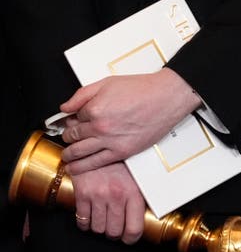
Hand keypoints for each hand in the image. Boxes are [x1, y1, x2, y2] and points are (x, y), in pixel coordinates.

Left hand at [60, 68, 200, 172]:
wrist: (165, 98)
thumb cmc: (141, 89)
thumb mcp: (107, 83)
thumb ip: (82, 94)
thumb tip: (64, 107)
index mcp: (95, 107)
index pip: (72, 118)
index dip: (70, 119)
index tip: (69, 121)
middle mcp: (99, 126)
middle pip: (72, 136)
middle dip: (67, 137)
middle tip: (67, 137)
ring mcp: (110, 141)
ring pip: (79, 153)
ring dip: (69, 155)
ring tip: (66, 156)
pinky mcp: (121, 152)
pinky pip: (94, 164)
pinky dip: (80, 168)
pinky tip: (74, 168)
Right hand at [72, 162, 144, 243]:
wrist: (97, 143)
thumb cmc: (118, 158)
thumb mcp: (135, 174)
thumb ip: (138, 194)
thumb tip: (144, 214)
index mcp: (133, 191)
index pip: (134, 228)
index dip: (130, 238)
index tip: (127, 237)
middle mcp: (116, 195)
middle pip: (114, 232)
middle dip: (113, 232)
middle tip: (113, 224)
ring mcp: (98, 195)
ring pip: (97, 229)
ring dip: (99, 226)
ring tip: (102, 216)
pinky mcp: (83, 194)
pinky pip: (82, 221)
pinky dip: (84, 223)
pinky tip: (89, 214)